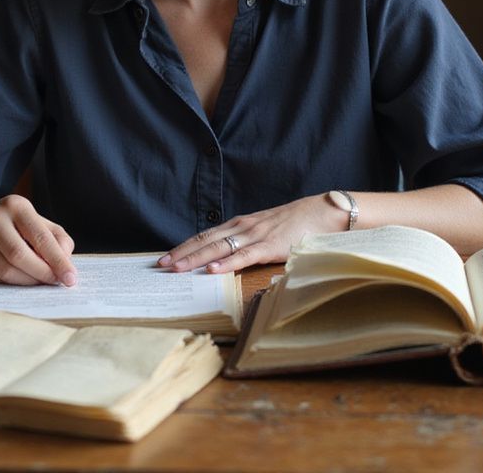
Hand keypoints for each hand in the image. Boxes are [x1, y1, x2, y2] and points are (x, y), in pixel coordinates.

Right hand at [0, 194, 76, 285]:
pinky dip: (10, 283)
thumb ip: (58, 240)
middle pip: (20, 257)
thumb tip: (65, 263)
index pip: (40, 238)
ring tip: (38, 281)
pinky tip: (18, 278)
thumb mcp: (39, 223)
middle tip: (55, 283)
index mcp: (16, 205)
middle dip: (42, 274)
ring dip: (28, 281)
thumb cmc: (15, 225)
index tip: (71, 278)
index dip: (58, 261)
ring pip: (6, 271)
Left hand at [158, 194, 338, 273]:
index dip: (185, 246)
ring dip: (195, 259)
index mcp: (240, 224)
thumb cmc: (295, 224)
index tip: (166, 256)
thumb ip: (248, 242)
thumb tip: (229, 257)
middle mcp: (243, 227)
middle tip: (160, 265)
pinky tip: (212, 270)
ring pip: (218, 248)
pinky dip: (226, 263)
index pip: (205, 236)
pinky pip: (244, 256)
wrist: (322, 212)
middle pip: (205, 241)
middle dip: (181, 253)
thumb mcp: (265, 231)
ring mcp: (255, 236)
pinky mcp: (270, 246)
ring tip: (176, 268)